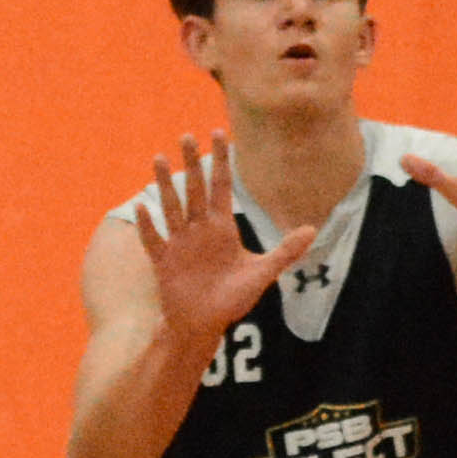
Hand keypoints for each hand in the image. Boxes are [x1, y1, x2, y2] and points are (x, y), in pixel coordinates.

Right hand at [137, 137, 316, 343]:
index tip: (219, 133)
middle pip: (196, 189)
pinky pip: (154, 240)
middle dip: (192, 163)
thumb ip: (286, 251)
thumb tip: (314, 229)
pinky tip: (142, 207)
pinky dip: (148, 226)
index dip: (221, 161)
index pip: (221, 186)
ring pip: (172, 208)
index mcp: (222, 228)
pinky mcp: (164, 262)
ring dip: (166, 185)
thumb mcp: (262, 273)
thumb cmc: (231, 298)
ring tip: (159, 158)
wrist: (204, 325)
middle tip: (187, 135)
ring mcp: (180, 244)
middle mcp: (199, 230)